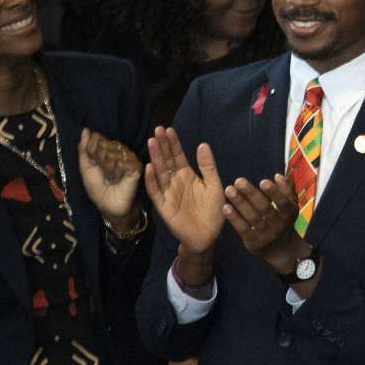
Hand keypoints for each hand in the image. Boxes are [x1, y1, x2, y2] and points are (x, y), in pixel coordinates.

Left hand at [78, 128, 140, 229]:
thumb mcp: (86, 167)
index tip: (93, 160)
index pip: (98, 139)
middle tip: (103, 171)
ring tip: (111, 176)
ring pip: (117, 150)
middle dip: (101, 157)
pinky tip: (119, 177)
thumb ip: (84, 149)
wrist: (109, 205)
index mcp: (106, 152)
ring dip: (109, 164)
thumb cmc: (97, 188)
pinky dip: (119, 169)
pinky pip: (125, 160)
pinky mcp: (137, 167)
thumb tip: (86, 130)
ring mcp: (129, 159)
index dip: (93, 147)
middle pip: (107, 143)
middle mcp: (119, 153)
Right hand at [145, 126, 224, 256]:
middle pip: (167, 161)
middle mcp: (175, 182)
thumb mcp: (214, 186)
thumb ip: (208, 167)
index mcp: (188, 176)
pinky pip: (156, 191)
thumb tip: (203, 144)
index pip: (178, 156)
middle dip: (162, 145)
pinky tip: (149, 167)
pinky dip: (152, 180)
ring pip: (160, 172)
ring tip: (152, 142)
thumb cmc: (213, 211)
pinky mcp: (163, 205)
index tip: (169, 129)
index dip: (173, 143)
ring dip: (155, 157)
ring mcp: (168, 193)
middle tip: (157, 129)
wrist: (207, 236)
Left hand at [220, 174, 305, 274]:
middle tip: (238, 180)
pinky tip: (225, 207)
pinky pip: (243, 229)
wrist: (282, 250)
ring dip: (240, 203)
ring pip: (252, 217)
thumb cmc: (284, 220)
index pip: (283, 202)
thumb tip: (277, 175)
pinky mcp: (254, 242)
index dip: (274, 192)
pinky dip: (234, 218)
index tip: (263, 181)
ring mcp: (266, 234)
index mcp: (289, 213)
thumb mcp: (291, 206)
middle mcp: (279, 224)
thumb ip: (287, 189)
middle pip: (264, 208)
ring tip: (228, 189)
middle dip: (251, 194)